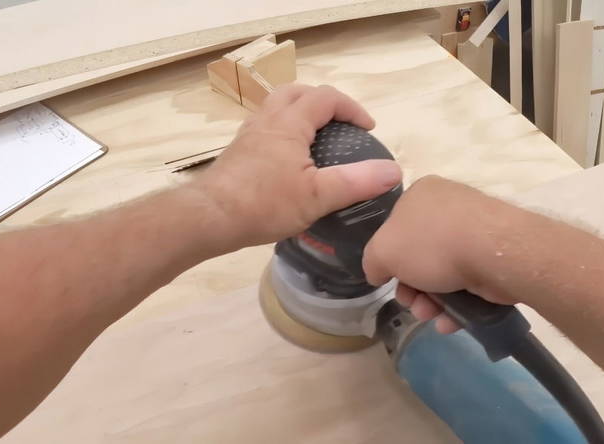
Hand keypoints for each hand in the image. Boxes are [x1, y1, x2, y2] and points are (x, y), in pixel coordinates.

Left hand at [190, 84, 401, 249]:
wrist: (209, 217)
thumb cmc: (264, 204)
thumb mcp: (317, 196)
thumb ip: (356, 182)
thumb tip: (394, 171)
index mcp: (289, 122)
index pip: (326, 98)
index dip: (351, 108)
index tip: (368, 128)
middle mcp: (267, 119)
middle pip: (297, 92)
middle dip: (323, 101)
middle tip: (340, 124)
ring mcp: (248, 134)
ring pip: (276, 106)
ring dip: (300, 112)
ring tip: (316, 138)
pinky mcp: (237, 151)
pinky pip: (265, 126)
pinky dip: (283, 130)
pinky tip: (287, 159)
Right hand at [363, 175, 517, 332]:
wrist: (494, 253)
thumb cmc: (431, 244)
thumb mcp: (382, 252)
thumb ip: (372, 262)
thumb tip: (378, 272)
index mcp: (420, 194)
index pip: (395, 227)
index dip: (389, 258)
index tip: (390, 282)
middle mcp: (448, 207)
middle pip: (419, 254)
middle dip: (411, 287)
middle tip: (411, 304)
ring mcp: (476, 230)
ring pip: (444, 272)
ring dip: (431, 301)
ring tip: (429, 316)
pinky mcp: (496, 255)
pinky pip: (469, 281)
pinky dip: (457, 304)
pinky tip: (450, 322)